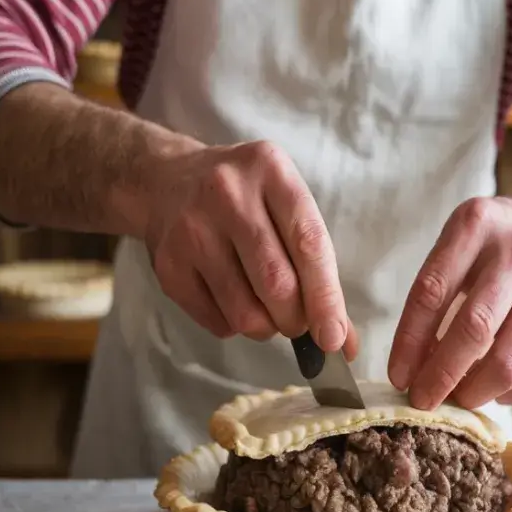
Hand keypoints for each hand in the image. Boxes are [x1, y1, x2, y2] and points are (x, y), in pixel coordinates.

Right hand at [143, 138, 356, 355]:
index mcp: (271, 171)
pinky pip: (216, 321)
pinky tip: (231, 299)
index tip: (334, 336)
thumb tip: (345, 340)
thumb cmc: (244, 200)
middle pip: (276, 282)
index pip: (308, 243)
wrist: (166, 181)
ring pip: (244, 311)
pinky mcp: (168, 263)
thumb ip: (317, 266)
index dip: (326, 297)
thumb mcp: (284, 206)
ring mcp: (192, 228)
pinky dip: (234, 326)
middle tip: (299, 323)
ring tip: (266, 311)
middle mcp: (228, 194)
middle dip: (296, 319)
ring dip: (266, 328)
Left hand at [387, 196, 511, 409]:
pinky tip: (491, 390)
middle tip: (421, 399)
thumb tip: (412, 364)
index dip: (409, 341)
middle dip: (440, 376)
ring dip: (474, 393)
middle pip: (473, 330)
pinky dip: (507, 396)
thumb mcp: (461, 239)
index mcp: (476, 227)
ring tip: (456, 398)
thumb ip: (436, 289)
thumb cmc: (497, 244)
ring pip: (508, 363)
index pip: (432, 292)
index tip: (398, 375)